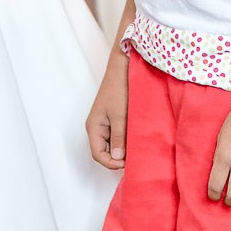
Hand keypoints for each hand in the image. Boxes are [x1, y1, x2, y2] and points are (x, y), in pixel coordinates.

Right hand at [86, 53, 129, 170]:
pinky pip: (118, 135)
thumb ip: (119, 138)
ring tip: (137, 149)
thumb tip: (118, 159)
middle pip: (104, 152)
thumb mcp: (120, 115)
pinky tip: (136, 139)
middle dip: (118, 158)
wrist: (124, 67)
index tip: (128, 163)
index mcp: (93, 127)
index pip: (98, 155)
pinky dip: (126, 140)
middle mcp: (97, 127)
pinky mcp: (114, 118)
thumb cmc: (119, 88)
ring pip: (112, 144)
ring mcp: (105, 123)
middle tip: (135, 158)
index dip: (112, 163)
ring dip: (123, 149)